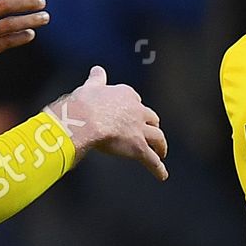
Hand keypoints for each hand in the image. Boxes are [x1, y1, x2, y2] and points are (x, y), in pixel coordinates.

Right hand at [52, 66, 168, 179]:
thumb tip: (98, 70)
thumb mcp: (90, 87)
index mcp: (126, 95)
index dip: (135, 109)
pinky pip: (152, 160)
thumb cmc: (83, 103)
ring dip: (161, 146)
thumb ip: (97, 79)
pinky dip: (158, 169)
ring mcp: (140, 130)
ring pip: (157, 138)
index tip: (134, 114)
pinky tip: (162, 175)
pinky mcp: (138, 148)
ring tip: (161, 152)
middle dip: (152, 126)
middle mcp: (138, 111)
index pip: (135, 101)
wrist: (84, 119)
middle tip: (152, 134)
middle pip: (151, 119)